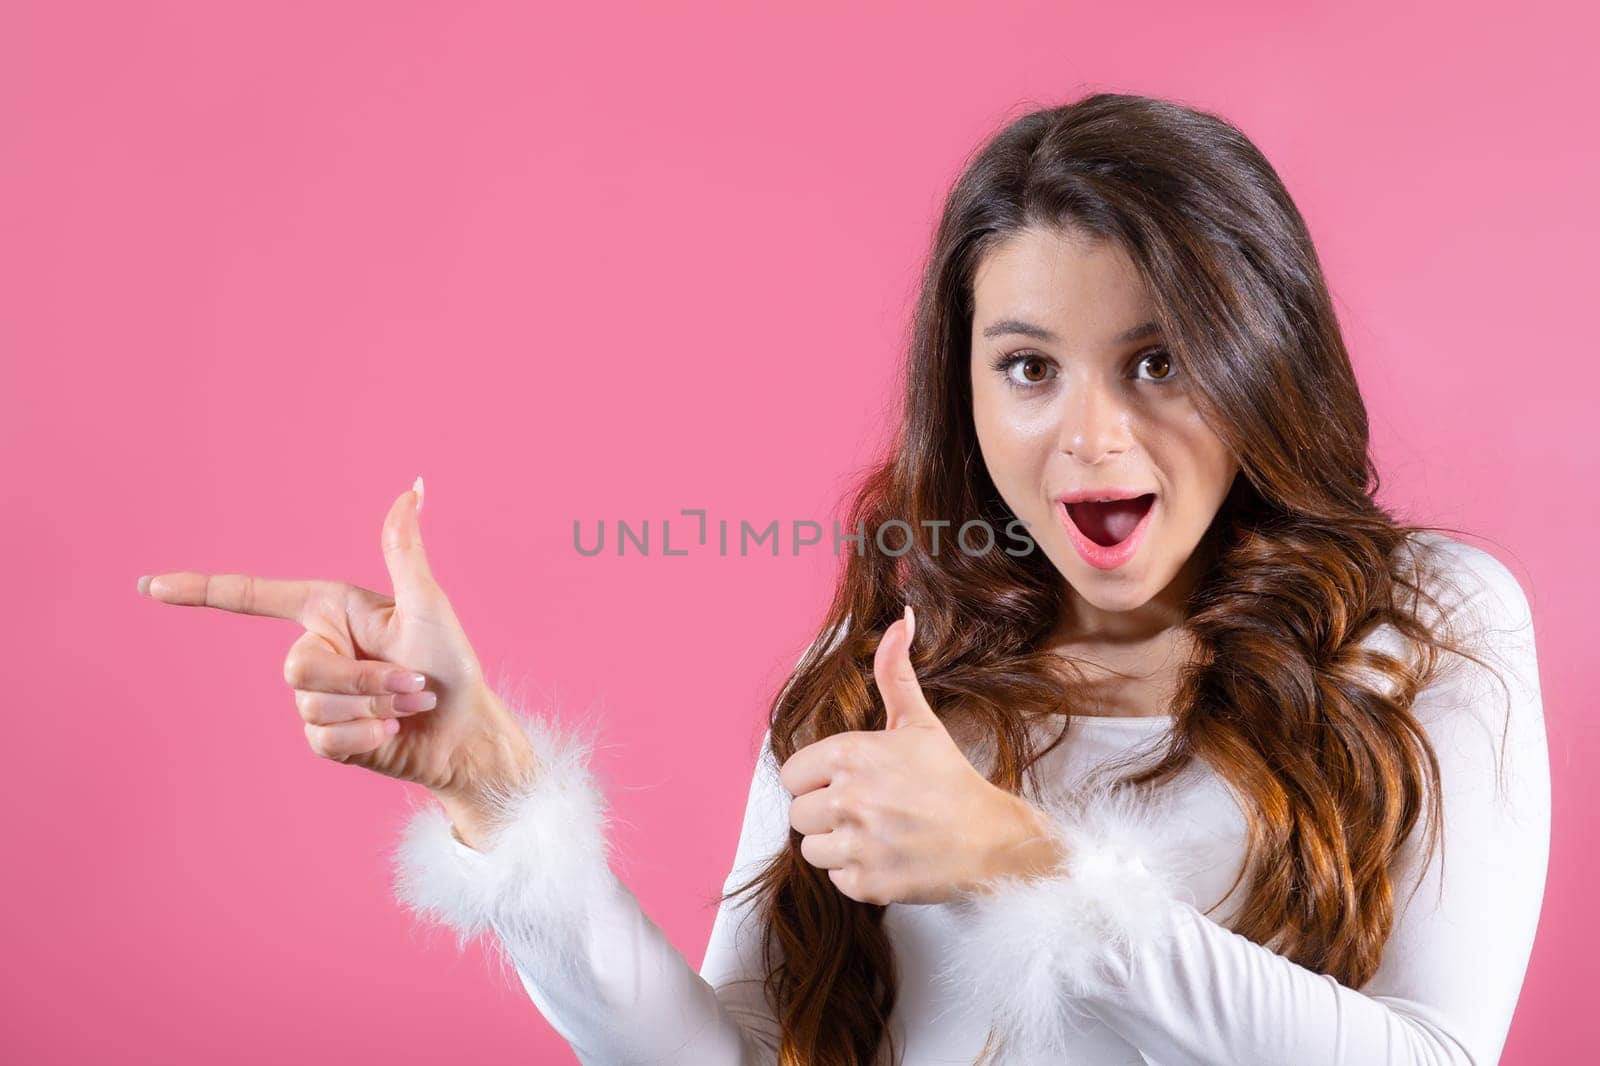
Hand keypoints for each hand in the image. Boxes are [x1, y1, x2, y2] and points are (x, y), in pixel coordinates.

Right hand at [137, 479, 535, 804]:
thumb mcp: (427, 604)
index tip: (149, 586)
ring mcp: (317, 697)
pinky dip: (364, 737)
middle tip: (413, 680)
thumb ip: (404, 550)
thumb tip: (413, 488)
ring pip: (309, 706)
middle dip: (361, 680)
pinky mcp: (325, 738)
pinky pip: (321, 739)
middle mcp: (317, 650)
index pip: (253, 596)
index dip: (200, 590)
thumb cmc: (451, 663)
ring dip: (371, 707)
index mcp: (328, 611)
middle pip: (295, 669)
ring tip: (409, 703)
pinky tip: (391, 732)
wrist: (464, 732)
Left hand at [781, 606, 1058, 905]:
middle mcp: (847, 799)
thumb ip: (895, 672)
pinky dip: (857, 873)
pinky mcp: (865, 884)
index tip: (849, 783)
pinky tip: (887, 856)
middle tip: (867, 810)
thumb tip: (899, 620)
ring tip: (877, 834)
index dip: (817, 780)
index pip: (791, 775)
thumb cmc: (950, 779)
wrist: (993, 839)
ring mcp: (855, 845)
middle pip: (798, 814)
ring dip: (838, 846)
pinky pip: (835, 879)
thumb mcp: (919, 722)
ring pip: (812, 850)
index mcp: (849, 756)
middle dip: (826, 814)